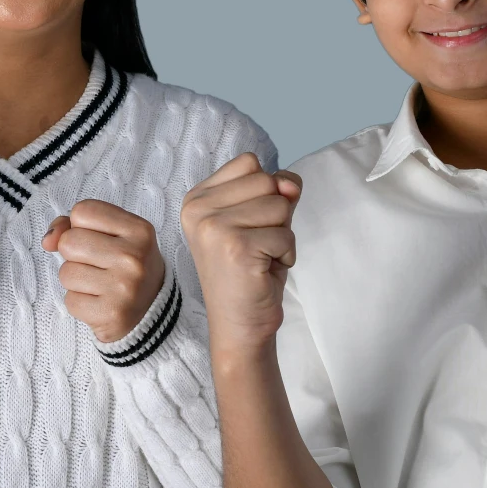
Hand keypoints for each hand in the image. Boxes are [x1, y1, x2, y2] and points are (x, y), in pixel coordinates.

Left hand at [43, 199, 164, 344]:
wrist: (151, 311)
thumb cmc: (125, 267)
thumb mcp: (112, 236)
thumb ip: (73, 226)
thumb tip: (48, 240)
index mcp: (139, 230)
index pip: (82, 211)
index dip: (80, 226)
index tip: (98, 240)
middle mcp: (134, 256)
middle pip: (69, 241)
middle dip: (74, 255)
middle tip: (97, 265)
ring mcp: (124, 287)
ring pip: (66, 273)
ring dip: (75, 281)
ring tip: (99, 285)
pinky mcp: (113, 313)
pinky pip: (71, 301)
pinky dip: (79, 303)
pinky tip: (99, 303)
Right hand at [181, 153, 301, 356]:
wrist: (240, 325)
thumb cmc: (251, 270)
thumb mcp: (261, 219)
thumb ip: (276, 190)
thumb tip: (289, 184)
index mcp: (196, 197)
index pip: (250, 163)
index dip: (264, 192)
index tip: (247, 225)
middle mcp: (198, 208)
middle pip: (266, 180)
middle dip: (275, 215)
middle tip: (255, 245)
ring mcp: (213, 226)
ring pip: (280, 205)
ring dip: (281, 235)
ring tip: (259, 257)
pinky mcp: (236, 246)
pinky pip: (286, 234)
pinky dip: (286, 255)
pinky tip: (263, 271)